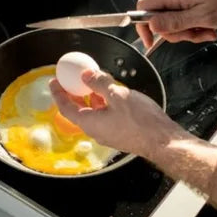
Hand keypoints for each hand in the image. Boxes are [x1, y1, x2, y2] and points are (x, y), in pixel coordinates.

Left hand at [49, 70, 184, 158]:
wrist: (162, 141)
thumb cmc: (141, 121)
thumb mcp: (118, 95)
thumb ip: (99, 83)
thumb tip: (86, 75)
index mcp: (90, 123)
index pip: (66, 108)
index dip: (58, 94)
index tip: (54, 83)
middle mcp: (96, 132)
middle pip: (78, 112)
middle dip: (74, 95)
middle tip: (72, 82)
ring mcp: (108, 135)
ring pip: (93, 115)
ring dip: (90, 99)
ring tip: (94, 85)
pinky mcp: (119, 135)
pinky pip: (105, 119)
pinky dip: (102, 106)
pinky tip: (112, 97)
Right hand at [135, 0, 216, 47]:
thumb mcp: (202, 17)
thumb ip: (174, 22)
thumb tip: (152, 26)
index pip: (143, 7)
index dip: (143, 27)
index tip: (151, 41)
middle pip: (160, 17)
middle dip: (177, 32)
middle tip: (195, 35)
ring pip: (175, 18)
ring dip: (190, 30)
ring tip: (208, 30)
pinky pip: (186, 14)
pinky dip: (196, 23)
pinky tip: (210, 25)